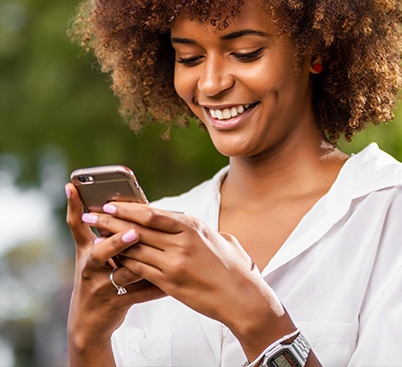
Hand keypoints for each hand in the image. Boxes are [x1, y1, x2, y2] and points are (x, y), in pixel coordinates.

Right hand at [65, 183, 165, 352]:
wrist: (89, 322)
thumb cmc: (96, 277)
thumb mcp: (92, 255)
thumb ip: (103, 231)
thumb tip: (124, 202)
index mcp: (86, 250)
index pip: (76, 225)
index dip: (73, 206)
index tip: (73, 187)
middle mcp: (91, 268)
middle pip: (100, 253)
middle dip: (117, 242)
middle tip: (134, 232)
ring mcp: (103, 286)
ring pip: (124, 273)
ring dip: (141, 263)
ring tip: (158, 254)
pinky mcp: (118, 302)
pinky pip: (141, 293)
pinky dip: (157, 287)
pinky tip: (171, 281)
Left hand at [82, 201, 284, 339]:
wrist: (241, 296)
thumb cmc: (232, 265)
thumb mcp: (216, 237)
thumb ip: (195, 228)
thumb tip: (180, 221)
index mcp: (191, 226)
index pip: (152, 213)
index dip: (127, 208)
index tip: (110, 203)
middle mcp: (181, 242)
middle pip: (138, 228)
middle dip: (112, 220)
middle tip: (92, 214)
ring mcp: (175, 263)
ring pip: (135, 249)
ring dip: (113, 242)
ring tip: (96, 236)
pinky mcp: (170, 283)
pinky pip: (140, 270)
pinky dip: (124, 263)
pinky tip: (112, 260)